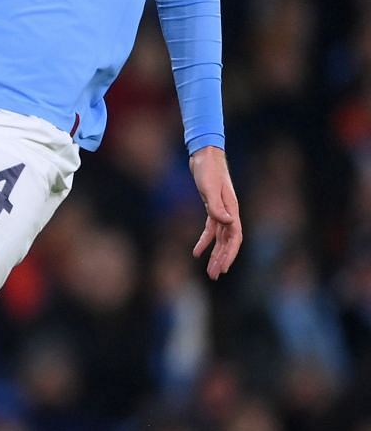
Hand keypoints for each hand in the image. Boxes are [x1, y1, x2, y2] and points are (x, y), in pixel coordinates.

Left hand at [188, 145, 241, 278]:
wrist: (204, 154)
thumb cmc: (207, 169)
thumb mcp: (209, 188)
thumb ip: (217, 206)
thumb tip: (229, 223)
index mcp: (232, 209)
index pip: (235, 237)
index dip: (230, 253)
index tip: (223, 268)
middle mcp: (230, 212)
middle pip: (229, 242)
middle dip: (222, 259)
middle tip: (214, 276)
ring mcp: (222, 210)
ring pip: (221, 238)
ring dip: (215, 254)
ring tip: (209, 271)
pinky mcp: (212, 207)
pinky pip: (211, 229)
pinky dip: (204, 241)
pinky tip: (196, 253)